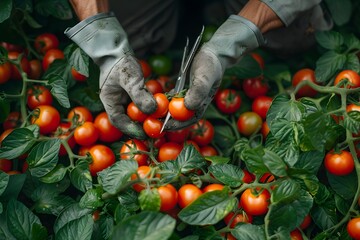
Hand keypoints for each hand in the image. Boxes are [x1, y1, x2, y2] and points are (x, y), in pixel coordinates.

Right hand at [65, 13, 155, 138]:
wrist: (117, 49)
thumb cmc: (120, 62)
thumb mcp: (129, 78)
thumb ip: (139, 94)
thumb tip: (152, 110)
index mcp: (110, 101)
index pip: (119, 121)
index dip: (131, 130)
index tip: (144, 134)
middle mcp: (117, 103)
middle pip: (128, 120)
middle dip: (141, 126)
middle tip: (155, 131)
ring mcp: (124, 99)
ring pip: (136, 114)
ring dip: (146, 118)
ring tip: (159, 122)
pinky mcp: (133, 94)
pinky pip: (141, 105)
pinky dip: (149, 108)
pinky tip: (160, 109)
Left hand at [164, 15, 264, 129]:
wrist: (213, 54)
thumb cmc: (210, 66)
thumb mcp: (205, 77)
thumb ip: (198, 91)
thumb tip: (188, 107)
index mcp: (202, 104)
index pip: (189, 120)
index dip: (177, 125)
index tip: (164, 126)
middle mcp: (196, 103)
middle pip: (181, 117)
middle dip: (168, 121)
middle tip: (153, 122)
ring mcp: (190, 97)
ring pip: (176, 109)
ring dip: (166, 112)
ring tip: (153, 115)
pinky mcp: (185, 90)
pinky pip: (174, 99)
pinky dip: (167, 101)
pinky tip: (158, 101)